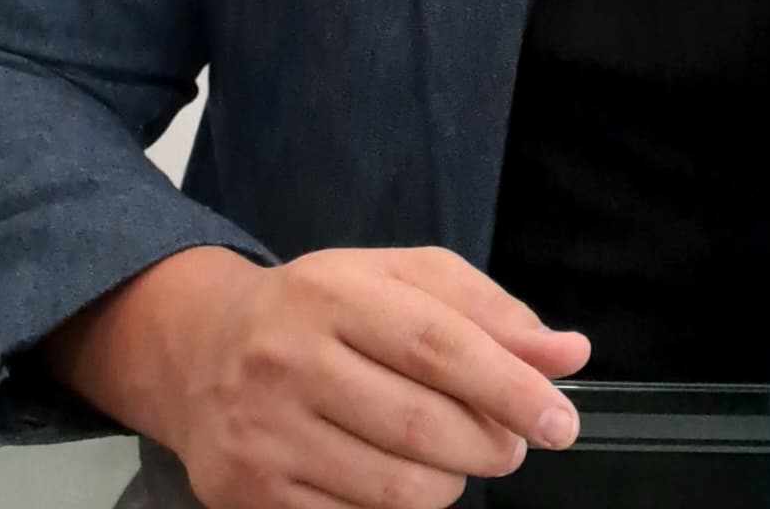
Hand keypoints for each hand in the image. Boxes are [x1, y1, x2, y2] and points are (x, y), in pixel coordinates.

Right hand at [172, 245, 589, 508]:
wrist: (200, 349)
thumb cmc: (323, 309)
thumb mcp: (401, 282)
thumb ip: (488, 313)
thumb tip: (569, 354)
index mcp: (335, 291)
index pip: (438, 344)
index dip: (509, 386)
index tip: (561, 420)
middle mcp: (290, 359)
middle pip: (420, 424)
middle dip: (487, 444)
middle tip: (510, 443)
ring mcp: (264, 433)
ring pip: (391, 488)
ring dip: (449, 484)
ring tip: (458, 461)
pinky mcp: (248, 493)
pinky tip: (402, 480)